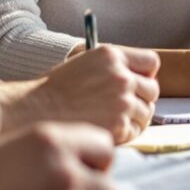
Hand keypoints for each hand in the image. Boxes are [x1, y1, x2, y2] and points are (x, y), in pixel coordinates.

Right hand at [4, 45, 159, 143]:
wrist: (37, 110)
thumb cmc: (56, 90)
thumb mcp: (85, 62)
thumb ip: (113, 67)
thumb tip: (136, 79)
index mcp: (112, 55)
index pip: (151, 62)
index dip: (146, 74)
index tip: (139, 83)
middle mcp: (121, 76)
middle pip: (153, 89)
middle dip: (143, 99)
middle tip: (127, 107)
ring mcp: (122, 101)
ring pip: (147, 112)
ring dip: (136, 118)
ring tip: (115, 120)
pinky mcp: (119, 125)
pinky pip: (136, 130)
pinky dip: (127, 133)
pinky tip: (109, 130)